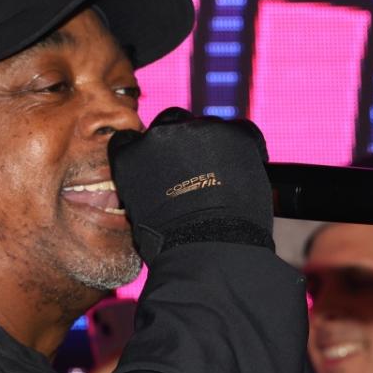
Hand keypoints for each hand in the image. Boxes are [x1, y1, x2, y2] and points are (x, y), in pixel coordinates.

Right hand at [108, 107, 272, 262]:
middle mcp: (160, 135)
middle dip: (179, 144)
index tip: (156, 165)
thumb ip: (142, 191)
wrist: (209, 248)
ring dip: (211, 145)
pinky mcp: (235, 135)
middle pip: (169, 124)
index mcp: (130, 157)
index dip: (145, 153)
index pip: (129, 140)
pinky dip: (243, 146)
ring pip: (205, 127)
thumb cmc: (173, 245)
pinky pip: (241, 132)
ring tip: (222, 177)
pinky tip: (243, 168)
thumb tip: (144, 193)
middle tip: (192, 170)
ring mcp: (198, 130)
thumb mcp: (139, 216)